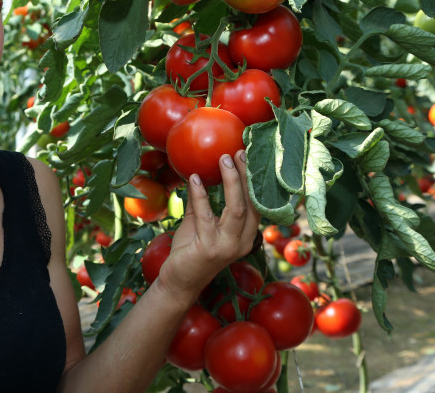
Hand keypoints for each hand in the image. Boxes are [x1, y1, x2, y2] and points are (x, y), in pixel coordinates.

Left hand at [155, 150, 260, 302]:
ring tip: (222, 159)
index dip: (252, 180)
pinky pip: (206, 216)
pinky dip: (201, 195)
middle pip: (251, 203)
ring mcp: (227, 247)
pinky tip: (194, 178)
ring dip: (230, 181)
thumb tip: (198, 173)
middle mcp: (242, 242)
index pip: (256, 204)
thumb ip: (201, 202)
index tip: (246, 157)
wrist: (179, 282)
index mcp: (246, 236)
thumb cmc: (190, 252)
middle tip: (237, 152)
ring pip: (236, 208)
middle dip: (245, 175)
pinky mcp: (209, 249)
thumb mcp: (198, 223)